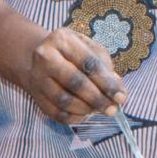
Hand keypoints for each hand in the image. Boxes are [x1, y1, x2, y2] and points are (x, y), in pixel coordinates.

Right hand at [10, 28, 125, 125]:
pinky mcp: (35, 94)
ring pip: (63, 100)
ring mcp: (36, 77)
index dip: (106, 83)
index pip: (88, 64)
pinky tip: (85, 114)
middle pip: (74, 82)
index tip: (121, 97)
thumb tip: (118, 93)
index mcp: (63, 40)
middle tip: (112, 109)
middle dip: (97, 99)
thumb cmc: (74, 54)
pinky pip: (55, 112)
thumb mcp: (92, 51)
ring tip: (99, 110)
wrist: (42, 57)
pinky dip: (73, 117)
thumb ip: (107, 70)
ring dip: (86, 109)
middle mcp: (45, 56)